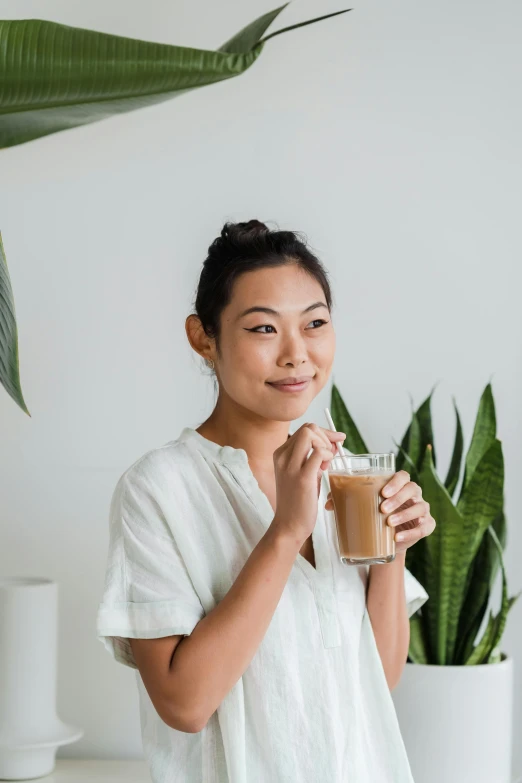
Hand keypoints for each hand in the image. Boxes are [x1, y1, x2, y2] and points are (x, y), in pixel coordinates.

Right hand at [270, 423, 345, 545]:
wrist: (288, 526)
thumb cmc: (298, 501)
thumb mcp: (302, 473)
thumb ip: (314, 457)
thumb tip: (334, 442)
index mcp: (280, 454)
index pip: (304, 429)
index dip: (323, 434)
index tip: (333, 445)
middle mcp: (282, 456)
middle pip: (308, 428)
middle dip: (326, 437)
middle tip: (330, 456)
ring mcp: (290, 466)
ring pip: (311, 434)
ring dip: (326, 445)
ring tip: (326, 464)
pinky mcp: (302, 477)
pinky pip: (319, 452)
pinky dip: (327, 456)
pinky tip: (326, 468)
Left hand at [325, 469, 435, 553]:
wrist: (386, 540)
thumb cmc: (374, 516)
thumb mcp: (362, 506)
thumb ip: (345, 500)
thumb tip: (328, 503)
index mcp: (399, 485)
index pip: (402, 476)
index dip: (395, 482)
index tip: (382, 492)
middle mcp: (413, 495)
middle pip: (413, 489)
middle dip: (398, 498)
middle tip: (383, 508)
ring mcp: (422, 510)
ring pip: (420, 507)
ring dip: (405, 514)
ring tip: (389, 523)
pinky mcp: (427, 526)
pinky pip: (424, 526)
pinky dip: (412, 532)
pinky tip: (397, 538)